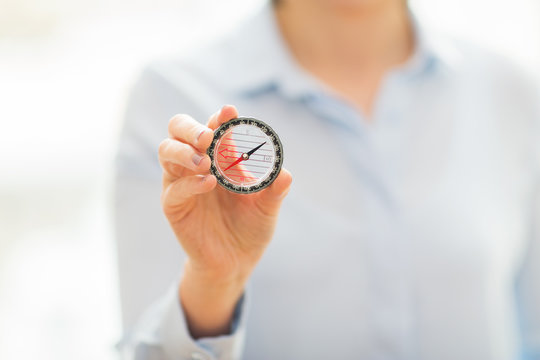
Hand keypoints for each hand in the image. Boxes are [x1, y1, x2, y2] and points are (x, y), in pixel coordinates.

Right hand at [158, 105, 291, 337]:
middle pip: (178, 129)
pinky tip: (209, 184)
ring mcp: (181, 182)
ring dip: (184, 151)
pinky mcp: (174, 205)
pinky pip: (174, 189)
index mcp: (219, 155)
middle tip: (210, 136)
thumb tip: (285, 174)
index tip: (230, 112)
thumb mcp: (268, 207)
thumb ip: (275, 190)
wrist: (236, 261)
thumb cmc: (251, 227)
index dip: (220, 117)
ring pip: (166, 151)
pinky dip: (190, 183)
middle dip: (192, 127)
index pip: (214, 126)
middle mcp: (196, 162)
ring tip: (206, 161)